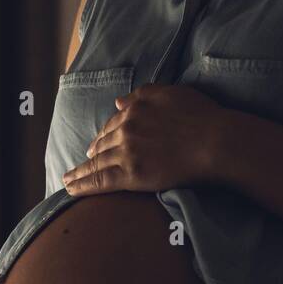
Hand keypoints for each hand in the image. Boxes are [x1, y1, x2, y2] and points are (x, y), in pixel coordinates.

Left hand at [61, 83, 223, 195]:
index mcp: (135, 108)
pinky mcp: (131, 174)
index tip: (96, 145)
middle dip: (91, 154)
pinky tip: (71, 190)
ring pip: (96, 163)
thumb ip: (143, 95)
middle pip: (102, 144)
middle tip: (84, 163)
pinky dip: (82, 185)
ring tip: (68, 180)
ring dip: (79, 172)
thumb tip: (118, 103)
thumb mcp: (171, 92)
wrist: (214, 141)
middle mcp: (127, 128)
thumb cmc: (202, 116)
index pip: (113, 124)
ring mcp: (127, 152)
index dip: (103, 136)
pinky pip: (100, 181)